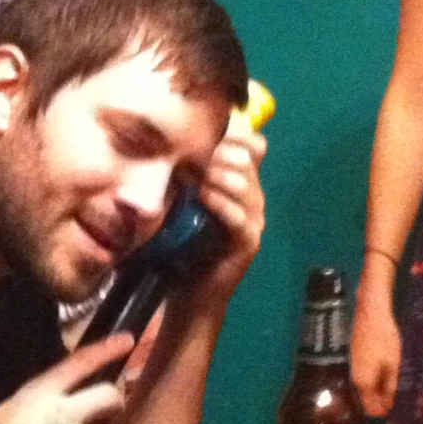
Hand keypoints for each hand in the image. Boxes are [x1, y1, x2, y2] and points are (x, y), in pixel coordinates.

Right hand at [0, 333, 128, 423]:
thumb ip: (37, 408)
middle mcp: (59, 411)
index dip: (105, 350)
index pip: (78, 363)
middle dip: (114, 404)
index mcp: (36, 394)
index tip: (127, 340)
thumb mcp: (7, 416)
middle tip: (108, 415)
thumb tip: (61, 406)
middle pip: (108, 395)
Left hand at [184, 119, 265, 302]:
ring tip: (194, 173)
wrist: (189, 294)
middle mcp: (253, 197)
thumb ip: (184, 173)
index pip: (253, 144)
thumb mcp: (181, 201)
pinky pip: (240, 216)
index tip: (203, 129)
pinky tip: (202, 197)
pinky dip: (221, 202)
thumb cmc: (181, 244)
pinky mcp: (248, 243)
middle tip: (191, 152)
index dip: (234, 132)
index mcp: (241, 182)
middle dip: (219, 150)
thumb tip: (167, 139)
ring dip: (218, 173)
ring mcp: (254, 220)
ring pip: (245, 183)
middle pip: (248, 157)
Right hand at [349, 284, 400, 416]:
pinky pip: (363, 376)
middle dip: (379, 402)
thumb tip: (388, 405)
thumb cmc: (385, 339)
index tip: (394, 412)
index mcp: (364, 382)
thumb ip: (390, 387)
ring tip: (393, 387)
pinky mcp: (354, 357)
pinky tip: (384, 374)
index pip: (370, 407)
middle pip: (366, 398)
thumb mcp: (393, 365)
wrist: (371, 314)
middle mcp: (354, 377)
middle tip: (396, 400)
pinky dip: (373, 379)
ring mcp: (353, 366)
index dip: (382, 412)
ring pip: (364, 386)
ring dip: (377, 390)